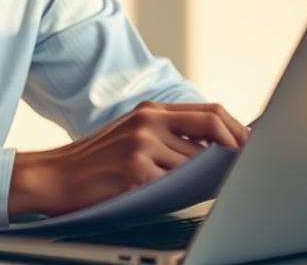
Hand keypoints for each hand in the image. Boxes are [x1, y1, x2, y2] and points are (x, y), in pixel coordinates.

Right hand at [8, 101, 248, 217]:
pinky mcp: (135, 169)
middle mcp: (148, 120)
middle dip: (238, 147)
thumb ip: (168, 137)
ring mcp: (142, 143)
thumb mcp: (131, 137)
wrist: (54, 176)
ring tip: (209, 188)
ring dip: (207, 178)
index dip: (238, 130)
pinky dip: (183, 192)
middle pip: (213, 126)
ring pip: (198, 162)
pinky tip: (177, 196)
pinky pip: (175, 183)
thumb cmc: (95, 163)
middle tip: (249, 166)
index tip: (253, 147)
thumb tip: (216, 152)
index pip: (210, 112)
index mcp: (150, 110)